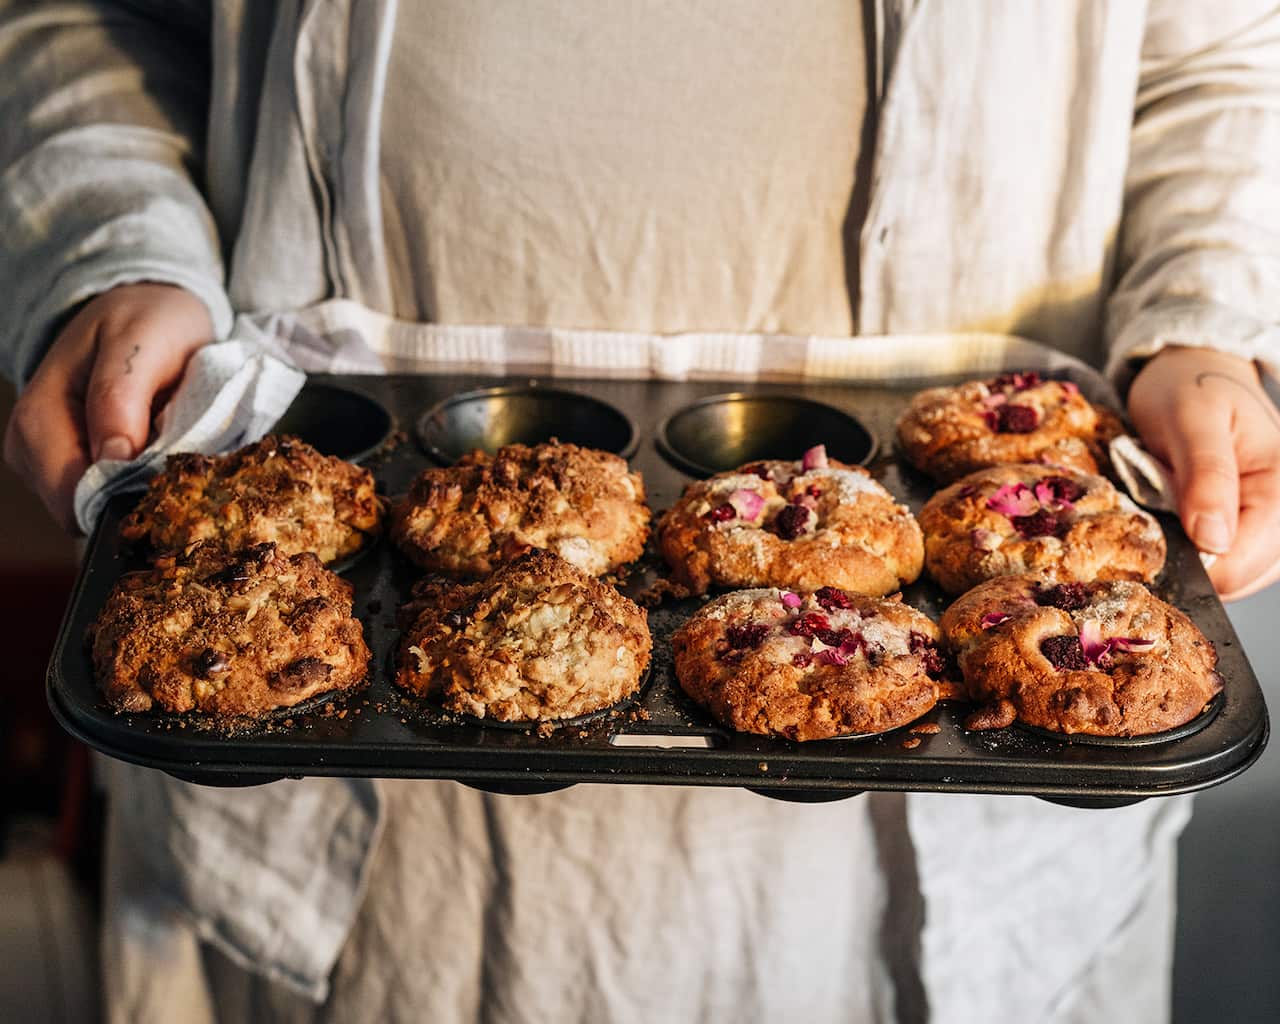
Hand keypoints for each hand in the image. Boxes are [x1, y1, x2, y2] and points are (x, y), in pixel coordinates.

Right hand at [3, 283, 212, 531]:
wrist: (146, 313)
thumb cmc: (146, 322)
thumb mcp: (141, 342)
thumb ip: (121, 397)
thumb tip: (112, 458)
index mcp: (38, 417)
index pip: (70, 492)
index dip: (121, 495)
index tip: (169, 478)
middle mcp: (31, 447)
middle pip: (81, 511)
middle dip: (132, 496)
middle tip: (177, 462)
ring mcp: (49, 464)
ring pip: (96, 510)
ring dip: (138, 490)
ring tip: (166, 449)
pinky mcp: (75, 471)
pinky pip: (108, 499)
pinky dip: (138, 486)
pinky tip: (157, 457)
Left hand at [1128, 346, 1279, 600]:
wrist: (1186, 371)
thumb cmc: (1187, 389)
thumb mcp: (1190, 421)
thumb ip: (1206, 478)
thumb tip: (1214, 541)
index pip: (1248, 559)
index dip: (1198, 564)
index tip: (1156, 542)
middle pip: (1245, 575)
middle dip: (1195, 563)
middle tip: (1156, 523)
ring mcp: (1270, 519)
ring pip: (1235, 574)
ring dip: (1194, 560)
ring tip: (1167, 517)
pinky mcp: (1250, 524)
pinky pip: (1225, 561)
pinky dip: (1196, 554)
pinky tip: (1176, 527)